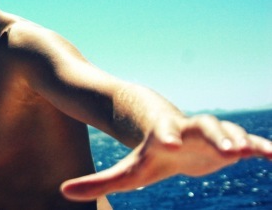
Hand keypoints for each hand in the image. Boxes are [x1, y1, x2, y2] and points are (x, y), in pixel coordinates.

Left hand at [60, 115, 271, 200]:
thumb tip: (63, 191)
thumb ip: (97, 183)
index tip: (169, 144)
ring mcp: (210, 135)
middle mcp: (188, 131)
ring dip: (239, 139)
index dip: (166, 137)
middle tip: (227, 148)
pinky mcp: (228, 144)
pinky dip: (261, 147)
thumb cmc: (148, 156)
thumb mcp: (126, 173)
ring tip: (250, 151)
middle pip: (202, 125)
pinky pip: (248, 143)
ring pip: (227, 131)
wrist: (171, 138)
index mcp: (162, 136)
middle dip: (214, 134)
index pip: (163, 133)